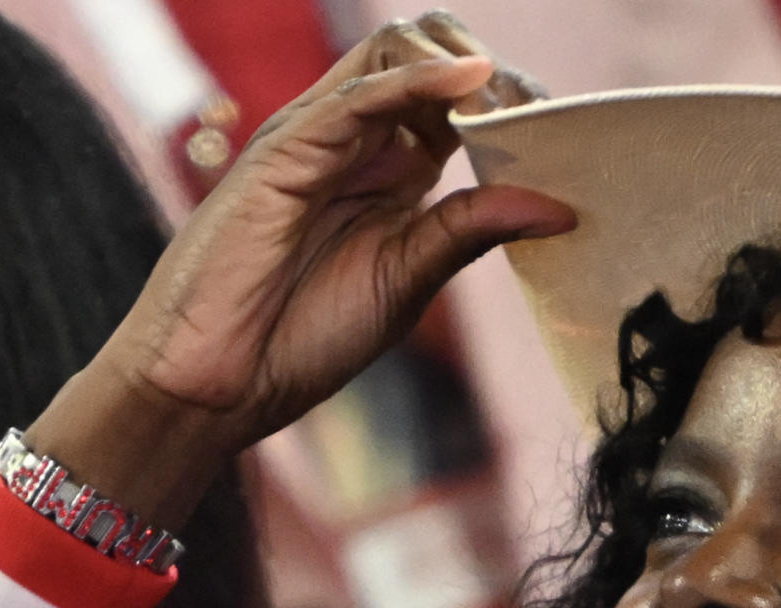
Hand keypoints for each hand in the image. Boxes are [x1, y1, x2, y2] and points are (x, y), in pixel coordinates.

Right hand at [28, 13, 570, 528]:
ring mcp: (316, 136)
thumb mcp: (409, 278)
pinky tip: (472, 83)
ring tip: (513, 101)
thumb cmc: (301, 338)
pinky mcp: (286, 149)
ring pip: (394, 51)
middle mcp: (352, 140)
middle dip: (493, 71)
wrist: (219, 383)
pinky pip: (358, 93)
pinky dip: (419, 80)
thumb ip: (471, 229)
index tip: (562, 132)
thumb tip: (562, 206)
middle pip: (426, 54)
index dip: (509, 103)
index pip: (454, 99)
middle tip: (541, 111)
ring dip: (464, 65)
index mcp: (386, 169)